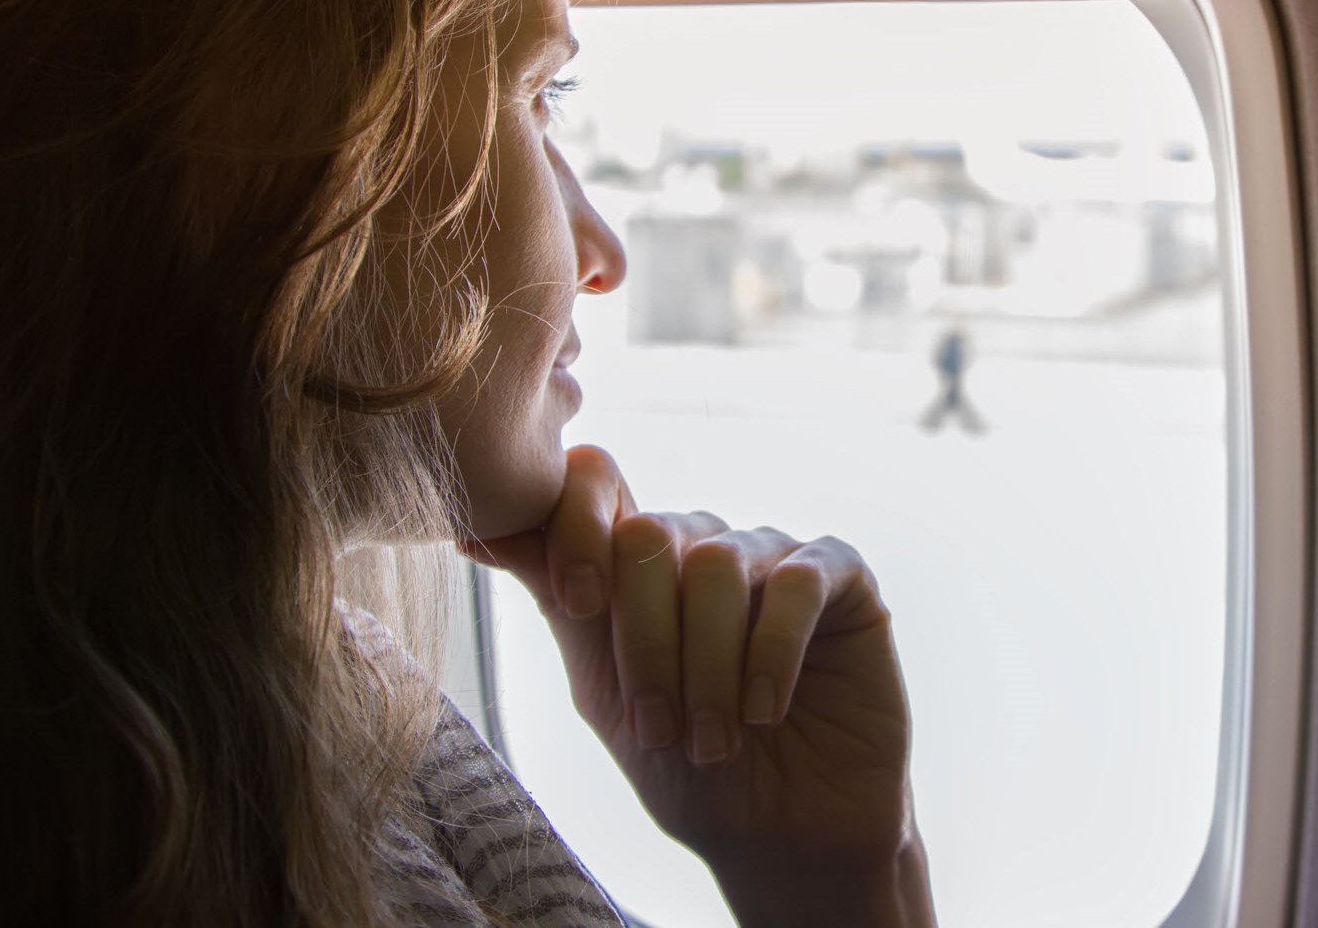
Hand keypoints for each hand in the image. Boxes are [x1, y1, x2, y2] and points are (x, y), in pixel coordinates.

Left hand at [461, 445, 932, 924]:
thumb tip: (474, 525)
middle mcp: (705, 543)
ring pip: (718, 563)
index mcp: (639, 561)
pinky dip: (771, 653)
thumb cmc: (689, 768)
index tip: (578, 604)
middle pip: (650, 534)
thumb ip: (560, 601)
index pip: (596, 482)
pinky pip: (797, 582)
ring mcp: (775, 555)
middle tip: (659, 730)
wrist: (781, 835)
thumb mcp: (606, 691)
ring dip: (707, 667)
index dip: (575, 526)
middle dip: (645, 643)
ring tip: (715, 741)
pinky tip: (765, 710)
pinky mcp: (842, 577)